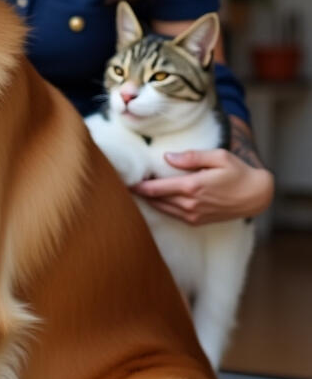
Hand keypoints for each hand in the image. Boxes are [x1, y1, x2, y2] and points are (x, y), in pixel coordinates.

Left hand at [130, 148, 273, 224]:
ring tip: (135, 190)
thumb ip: (191, 157)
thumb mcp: (219, 156)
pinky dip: (160, 207)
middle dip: (139, 192)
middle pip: (154, 200)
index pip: (155, 188)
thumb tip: (166, 157)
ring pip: (160, 209)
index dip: (137, 185)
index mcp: (192, 187)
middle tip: (124, 183)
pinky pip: (171, 215)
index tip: (124, 179)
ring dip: (147, 201)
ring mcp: (192, 215)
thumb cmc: (238, 172)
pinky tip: (153, 199)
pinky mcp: (196, 222)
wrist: (256, 196)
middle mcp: (189, 204)